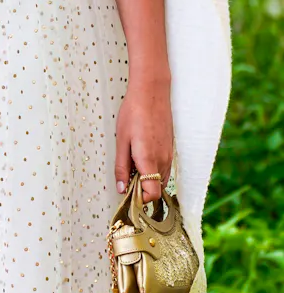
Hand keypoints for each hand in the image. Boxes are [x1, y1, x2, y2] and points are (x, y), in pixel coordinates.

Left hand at [115, 75, 172, 203]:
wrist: (152, 92)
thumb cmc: (133, 113)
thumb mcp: (121, 139)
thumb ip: (121, 166)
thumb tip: (121, 188)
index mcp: (149, 159)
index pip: (152, 194)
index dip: (140, 199)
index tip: (127, 195)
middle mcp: (163, 160)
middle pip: (156, 188)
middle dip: (142, 190)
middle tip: (126, 179)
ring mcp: (169, 155)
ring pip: (161, 179)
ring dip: (148, 179)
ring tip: (131, 165)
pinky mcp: (171, 149)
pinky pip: (164, 168)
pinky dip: (153, 170)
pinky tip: (140, 157)